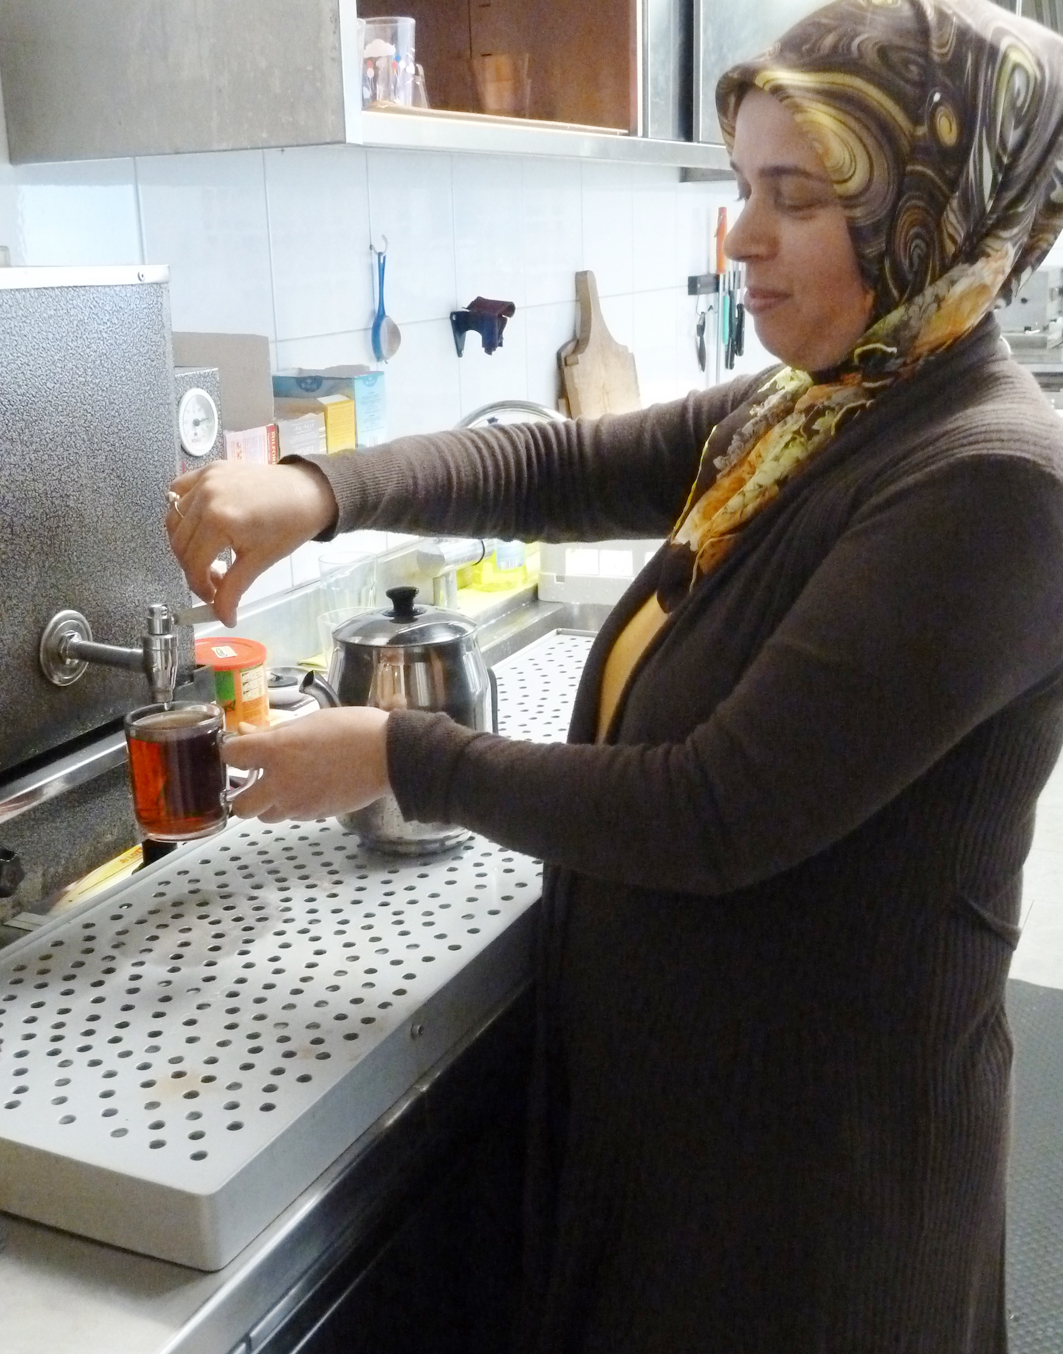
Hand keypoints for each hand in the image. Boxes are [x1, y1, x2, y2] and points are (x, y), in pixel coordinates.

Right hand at [166, 461, 337, 625]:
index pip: (193, 564)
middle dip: (192, 568)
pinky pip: (178, 493)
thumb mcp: (259, 562)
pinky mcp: (208, 469)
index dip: (199, 586)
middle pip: (180, 544)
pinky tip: (198, 526)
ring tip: (207, 554)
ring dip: (184, 543)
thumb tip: (224, 619)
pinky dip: (181, 512)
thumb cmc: (288, 526)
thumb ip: (233, 591)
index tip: (212, 597)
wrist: (307, 493)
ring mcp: (205, 480)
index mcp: (219, 522)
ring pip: (174, 520)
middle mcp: (205, 497)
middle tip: (213, 579)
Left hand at [222, 707, 390, 823]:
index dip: (231, 751)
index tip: (240, 748)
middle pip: (241, 805)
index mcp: (276, 751)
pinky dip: (293, 805)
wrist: (389, 757)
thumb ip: (275, 731)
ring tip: (285, 784)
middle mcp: (280, 783)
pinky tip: (310, 788)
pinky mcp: (315, 815)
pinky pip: (293, 815)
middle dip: (243, 794)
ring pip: (266, 816)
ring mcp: (298, 804)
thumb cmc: (352, 729)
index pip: (230, 756)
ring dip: (268, 803)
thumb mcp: (310, 720)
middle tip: (256, 779)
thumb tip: (247, 732)